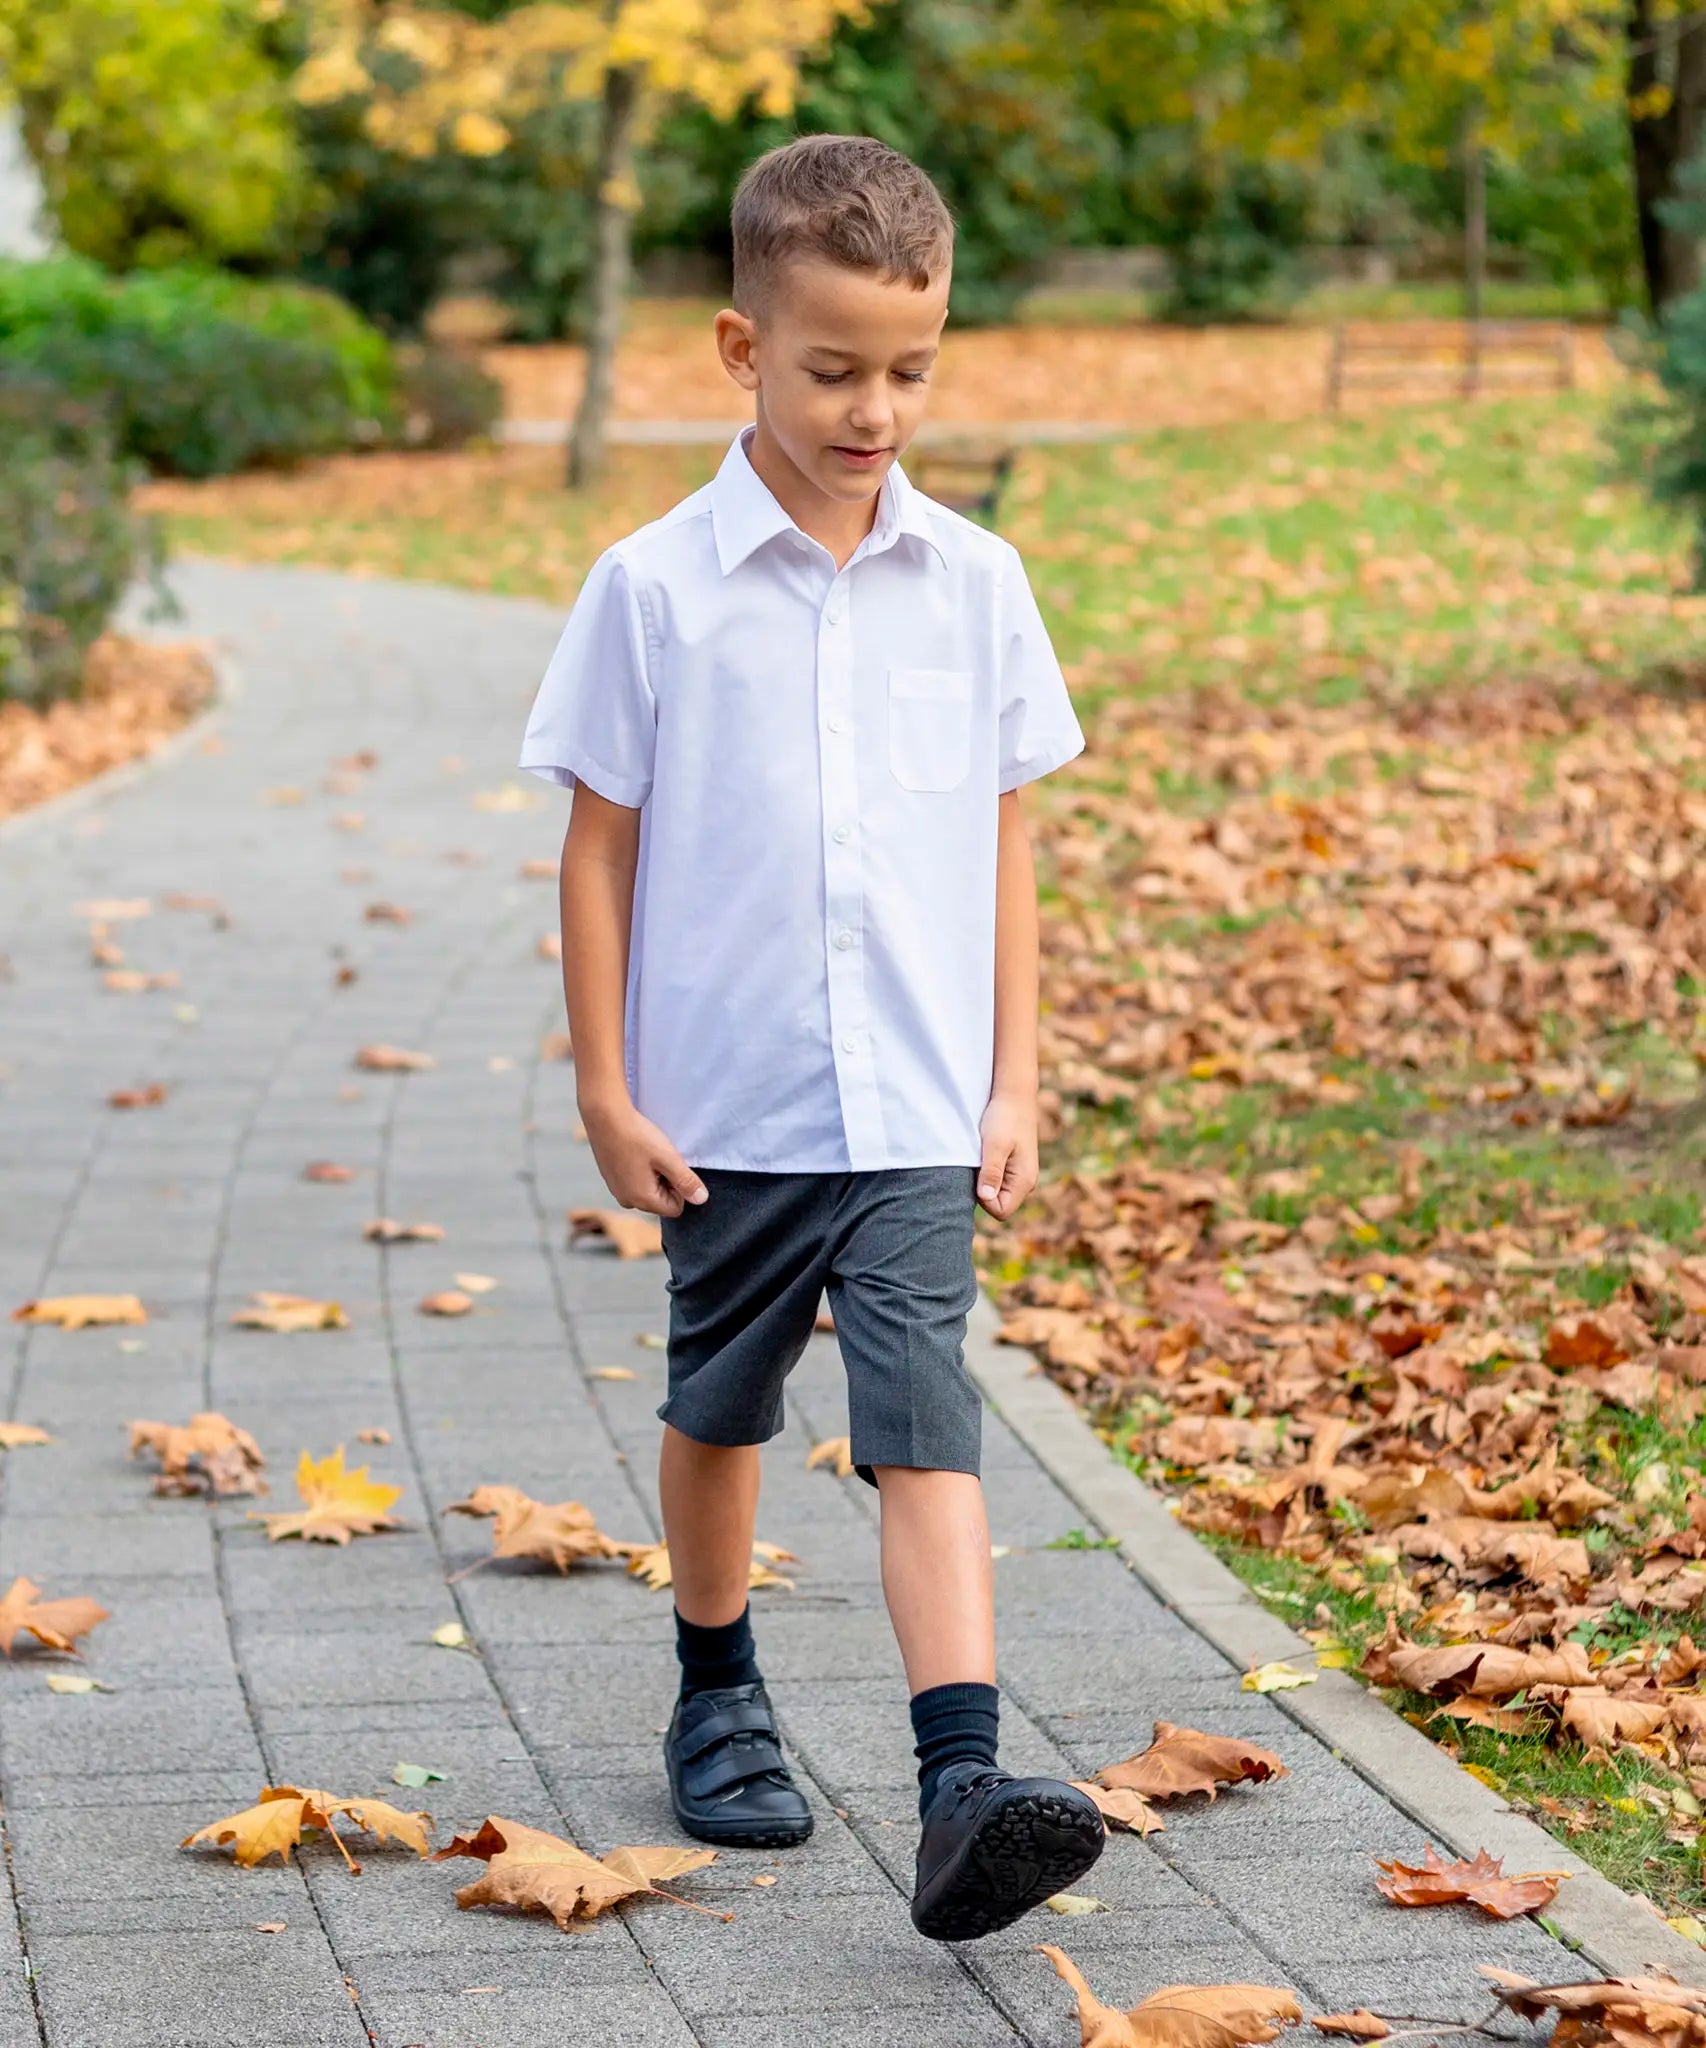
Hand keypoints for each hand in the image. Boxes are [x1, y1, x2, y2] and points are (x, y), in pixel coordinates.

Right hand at [580, 1097, 707, 1217]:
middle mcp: (627, 1201)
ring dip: (653, 1174)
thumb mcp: (668, 1158)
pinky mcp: (611, 1179)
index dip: (680, 1187)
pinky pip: (635, 1182)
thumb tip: (701, 1200)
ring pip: (648, 1190)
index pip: (676, 1208)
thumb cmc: (637, 1137)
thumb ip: (686, 1182)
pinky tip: (635, 1151)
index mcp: (642, 1200)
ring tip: (645, 1153)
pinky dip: (640, 1169)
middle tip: (658, 1157)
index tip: (670, 1165)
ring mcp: (617, 1191)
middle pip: (661, 1200)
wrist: (604, 1117)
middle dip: (666, 1181)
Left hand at [976, 1090, 1037, 1220]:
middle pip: (998, 1204)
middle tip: (976, 1164)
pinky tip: (983, 1154)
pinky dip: (986, 1171)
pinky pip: (996, 1180)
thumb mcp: (995, 1144)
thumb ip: (991, 1172)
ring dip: (983, 1179)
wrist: (1014, 1095)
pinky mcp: (1013, 1166)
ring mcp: (1020, 1175)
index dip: (984, 1199)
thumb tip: (986, 1197)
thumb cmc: (1005, 1117)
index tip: (976, 1174)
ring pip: (995, 1192)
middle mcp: (1025, 1182)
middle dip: (982, 1190)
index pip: (1000, 1211)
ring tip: (980, 1156)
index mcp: (1024, 1181)